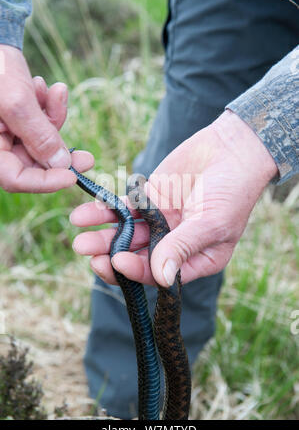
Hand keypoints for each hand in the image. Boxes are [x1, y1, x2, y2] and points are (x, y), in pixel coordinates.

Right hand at [0, 45, 91, 191]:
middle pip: (32, 162)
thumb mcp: (16, 102)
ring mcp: (6, 130)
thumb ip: (38, 135)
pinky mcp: (16, 117)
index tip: (72, 177)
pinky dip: (49, 107)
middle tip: (88, 158)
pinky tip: (46, 88)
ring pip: (40, 140)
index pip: (14, 178)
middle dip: (59, 151)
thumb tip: (62, 165)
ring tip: (54, 94)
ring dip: (54, 119)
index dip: (45, 182)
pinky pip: (39, 122)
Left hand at [70, 110, 277, 286]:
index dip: (136, 271)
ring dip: (103, 235)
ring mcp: (161, 221)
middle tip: (85, 250)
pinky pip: (125, 207)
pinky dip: (106, 210)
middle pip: (138, 256)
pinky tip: (85, 213)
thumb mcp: (212, 222)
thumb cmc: (234, 190)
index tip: (116, 261)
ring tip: (79, 234)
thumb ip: (183, 248)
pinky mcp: (150, 198)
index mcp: (195, 259)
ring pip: (127, 233)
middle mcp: (174, 243)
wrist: (232, 149)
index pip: (160, 274)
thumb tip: (162, 279)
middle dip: (110, 255)